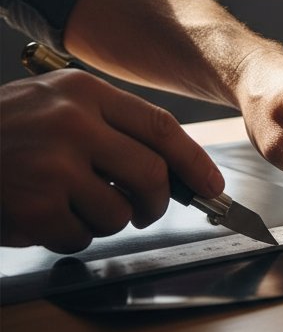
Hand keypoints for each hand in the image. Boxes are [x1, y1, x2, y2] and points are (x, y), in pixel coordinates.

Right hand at [0, 73, 224, 252]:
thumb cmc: (1, 130)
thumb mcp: (54, 102)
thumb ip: (108, 125)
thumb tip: (170, 166)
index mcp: (85, 93)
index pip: (161, 128)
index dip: (194, 161)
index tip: (212, 185)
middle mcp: (73, 123)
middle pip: (151, 175)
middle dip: (155, 203)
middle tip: (144, 210)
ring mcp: (52, 164)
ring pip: (119, 212)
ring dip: (105, 221)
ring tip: (74, 208)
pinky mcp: (33, 205)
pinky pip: (80, 237)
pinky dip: (69, 238)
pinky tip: (44, 219)